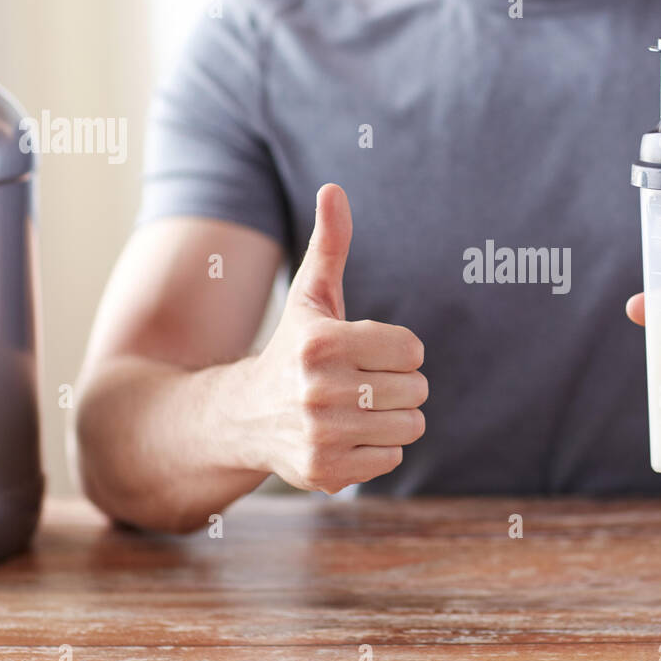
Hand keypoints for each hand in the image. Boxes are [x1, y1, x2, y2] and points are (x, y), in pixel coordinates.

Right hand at [240, 184, 426, 492]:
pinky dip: (378, 449)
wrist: (244, 416)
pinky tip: (347, 437)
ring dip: (393, 417)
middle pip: (416, 389)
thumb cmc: (294, 348)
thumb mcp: (312, 296)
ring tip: (358, 410)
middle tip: (362, 384)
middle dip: (398, 385)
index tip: (368, 352)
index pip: (412, 349)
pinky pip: (393, 458)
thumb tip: (334, 189)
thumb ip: (330, 244)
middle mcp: (318, 390)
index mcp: (322, 343)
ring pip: (411, 425)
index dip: (398, 350)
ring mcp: (322, 434)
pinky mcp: (326, 471)